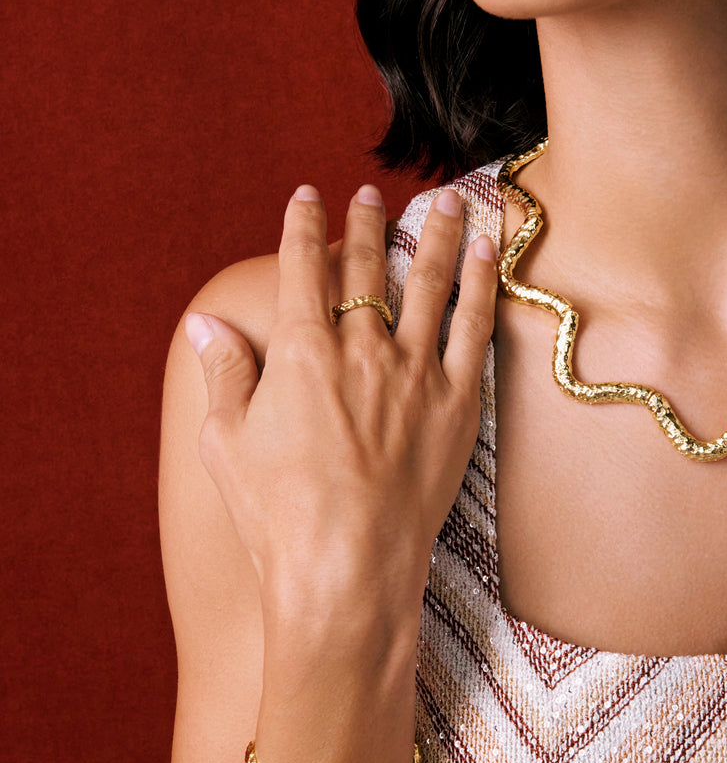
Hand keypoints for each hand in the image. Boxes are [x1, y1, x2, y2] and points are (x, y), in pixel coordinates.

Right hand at [184, 182, 496, 638]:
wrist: (345, 567)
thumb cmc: (276, 513)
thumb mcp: (227, 442)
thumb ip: (224, 373)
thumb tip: (204, 324)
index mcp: (301, 350)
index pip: (301, 266)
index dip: (303, 224)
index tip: (308, 196)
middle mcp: (361, 348)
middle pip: (365, 266)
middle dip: (365, 223)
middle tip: (369, 195)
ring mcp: (413, 372)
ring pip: (428, 282)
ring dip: (435, 234)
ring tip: (444, 200)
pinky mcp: (454, 403)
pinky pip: (472, 327)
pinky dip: (480, 283)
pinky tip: (485, 252)